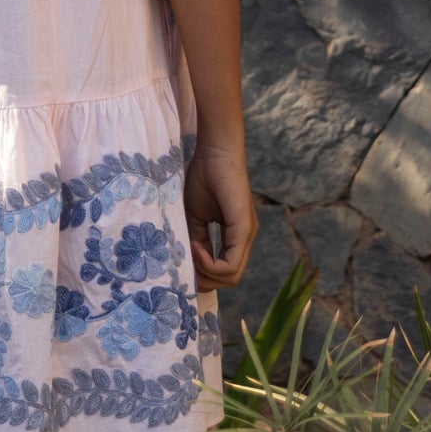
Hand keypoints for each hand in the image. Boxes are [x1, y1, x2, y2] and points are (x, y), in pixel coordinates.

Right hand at [183, 139, 257, 289]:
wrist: (215, 151)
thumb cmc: (204, 177)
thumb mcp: (194, 216)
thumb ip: (196, 240)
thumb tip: (188, 263)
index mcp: (235, 236)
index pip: (223, 271)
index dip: (201, 273)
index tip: (183, 258)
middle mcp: (245, 239)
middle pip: (229, 280)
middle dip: (204, 279)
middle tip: (185, 265)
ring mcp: (247, 235)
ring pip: (231, 276)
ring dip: (205, 272)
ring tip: (189, 253)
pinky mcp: (244, 228)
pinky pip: (230, 264)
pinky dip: (209, 263)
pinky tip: (195, 248)